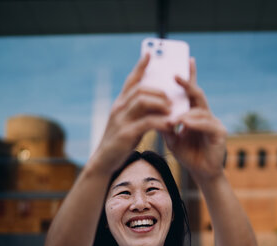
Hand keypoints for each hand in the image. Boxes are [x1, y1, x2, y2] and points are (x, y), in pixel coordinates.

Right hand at [92, 54, 174, 172]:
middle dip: (159, 90)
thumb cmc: (120, 141)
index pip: (131, 80)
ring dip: (161, 103)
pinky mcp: (126, 133)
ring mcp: (121, 120)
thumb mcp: (129, 122)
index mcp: (120, 103)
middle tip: (171, 98)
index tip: (150, 53)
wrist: (105, 161)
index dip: (140, 66)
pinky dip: (161, 122)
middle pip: (140, 88)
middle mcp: (119, 107)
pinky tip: (170, 125)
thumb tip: (160, 102)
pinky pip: (147, 122)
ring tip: (172, 110)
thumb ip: (140, 111)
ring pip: (143, 101)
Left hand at [162, 58, 226, 181]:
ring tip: (173, 118)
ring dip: (185, 114)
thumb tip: (153, 110)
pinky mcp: (220, 133)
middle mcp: (206, 115)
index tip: (185, 61)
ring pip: (200, 111)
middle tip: (176, 76)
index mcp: (195, 114)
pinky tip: (185, 124)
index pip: (192, 92)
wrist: (201, 173)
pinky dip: (194, 124)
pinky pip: (206, 125)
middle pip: (198, 95)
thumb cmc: (188, 155)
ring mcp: (215, 123)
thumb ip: (165, 125)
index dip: (189, 76)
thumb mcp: (172, 138)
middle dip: (188, 84)